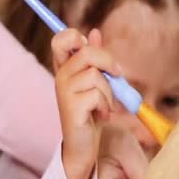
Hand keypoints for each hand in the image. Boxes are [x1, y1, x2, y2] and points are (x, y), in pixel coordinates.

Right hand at [52, 29, 118, 178]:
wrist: (84, 146)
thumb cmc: (90, 114)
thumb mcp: (95, 84)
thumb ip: (95, 60)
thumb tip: (95, 32)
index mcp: (64, 68)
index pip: (61, 38)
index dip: (77, 37)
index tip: (92, 49)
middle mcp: (61, 77)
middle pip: (87, 51)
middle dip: (109, 62)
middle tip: (117, 76)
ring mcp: (64, 92)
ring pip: (97, 75)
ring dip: (110, 92)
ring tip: (106, 106)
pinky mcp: (72, 107)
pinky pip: (97, 94)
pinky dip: (106, 105)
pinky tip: (102, 116)